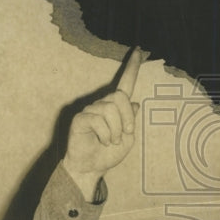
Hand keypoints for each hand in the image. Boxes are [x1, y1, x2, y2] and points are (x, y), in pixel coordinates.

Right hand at [63, 48, 142, 199]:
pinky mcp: (80, 118)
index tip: (139, 50)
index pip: (125, 83)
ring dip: (115, 131)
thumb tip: (135, 103)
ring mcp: (90, 110)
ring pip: (110, 110)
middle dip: (126, 119)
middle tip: (123, 135)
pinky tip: (102, 142)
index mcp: (116, 107)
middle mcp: (102, 104)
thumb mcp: (127, 139)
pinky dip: (106, 135)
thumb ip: (131, 121)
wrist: (91, 169)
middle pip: (119, 97)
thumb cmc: (108, 154)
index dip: (133, 67)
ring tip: (111, 142)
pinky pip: (98, 120)